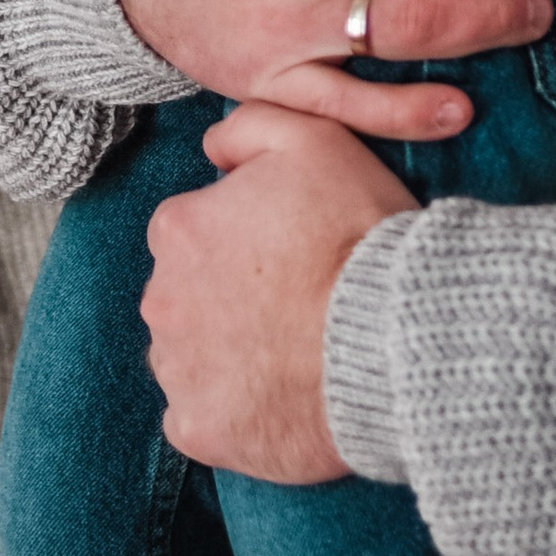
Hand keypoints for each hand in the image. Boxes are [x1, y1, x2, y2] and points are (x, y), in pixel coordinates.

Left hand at [142, 104, 412, 479]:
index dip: (246, 241)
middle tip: (297, 304)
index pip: (194, 230)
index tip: (291, 255)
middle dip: (230, 298)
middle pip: (187, 295)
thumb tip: (214, 147)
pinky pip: (201, 418)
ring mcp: (177, 370)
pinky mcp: (199, 429)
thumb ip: (252, 127)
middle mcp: (161, 299)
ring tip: (296, 353)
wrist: (393, 337)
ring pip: (190, 357)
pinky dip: (233, 412)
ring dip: (228, 355)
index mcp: (178, 229)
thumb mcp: (316, 142)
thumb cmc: (357, 236)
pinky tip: (280, 399)